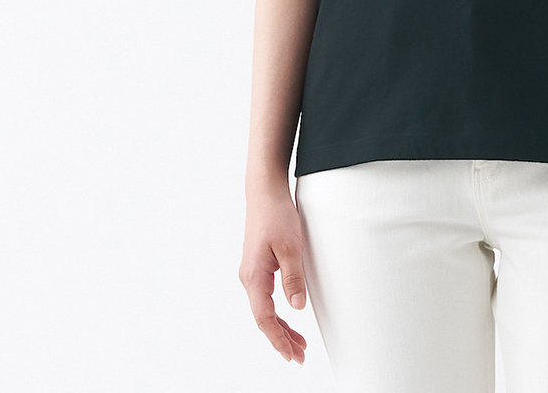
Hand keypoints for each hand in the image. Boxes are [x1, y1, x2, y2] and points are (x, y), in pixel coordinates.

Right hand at [238, 187, 309, 362]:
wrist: (264, 192)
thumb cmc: (276, 215)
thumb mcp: (290, 247)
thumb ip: (293, 278)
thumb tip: (296, 307)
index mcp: (254, 276)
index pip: (265, 318)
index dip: (278, 339)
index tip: (291, 354)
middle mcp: (248, 278)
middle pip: (264, 318)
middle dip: (281, 339)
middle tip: (299, 355)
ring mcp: (252, 272)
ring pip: (264, 308)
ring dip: (281, 326)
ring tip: (298, 342)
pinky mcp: (258, 265)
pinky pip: (265, 297)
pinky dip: (278, 311)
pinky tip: (289, 315)